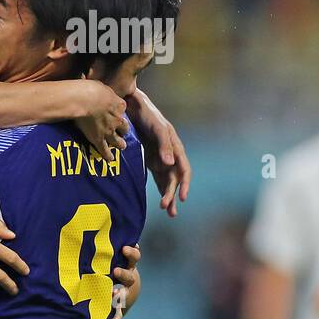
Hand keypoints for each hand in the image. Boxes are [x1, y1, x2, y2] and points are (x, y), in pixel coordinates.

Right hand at [74, 79, 127, 161]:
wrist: (84, 100)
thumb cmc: (90, 89)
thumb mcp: (100, 85)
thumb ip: (99, 89)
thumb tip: (89, 79)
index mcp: (119, 104)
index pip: (122, 109)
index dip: (119, 111)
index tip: (116, 112)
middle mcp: (117, 119)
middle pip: (124, 127)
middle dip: (123, 130)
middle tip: (122, 132)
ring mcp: (109, 131)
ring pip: (118, 142)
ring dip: (120, 144)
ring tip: (121, 146)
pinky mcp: (99, 139)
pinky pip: (105, 150)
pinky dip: (107, 156)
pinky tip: (109, 160)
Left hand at [109, 245, 141, 318]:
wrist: (122, 291)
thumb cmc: (113, 266)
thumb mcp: (114, 255)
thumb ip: (108, 243)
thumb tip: (90, 218)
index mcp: (127, 264)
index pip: (133, 256)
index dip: (131, 252)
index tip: (125, 248)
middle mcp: (128, 278)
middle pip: (129, 274)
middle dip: (123, 272)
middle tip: (115, 271)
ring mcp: (124, 293)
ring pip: (124, 293)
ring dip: (118, 294)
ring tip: (110, 295)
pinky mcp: (120, 306)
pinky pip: (119, 313)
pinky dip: (116, 318)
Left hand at [127, 88, 190, 216]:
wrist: (133, 106)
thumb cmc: (148, 115)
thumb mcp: (157, 128)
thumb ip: (164, 145)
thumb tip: (170, 164)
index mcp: (176, 147)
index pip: (184, 170)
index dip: (185, 184)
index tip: (182, 198)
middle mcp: (171, 155)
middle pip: (175, 179)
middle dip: (173, 194)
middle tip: (168, 209)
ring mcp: (161, 158)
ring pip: (167, 181)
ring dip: (168, 195)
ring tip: (168, 212)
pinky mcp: (151, 159)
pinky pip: (157, 178)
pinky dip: (159, 189)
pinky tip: (160, 201)